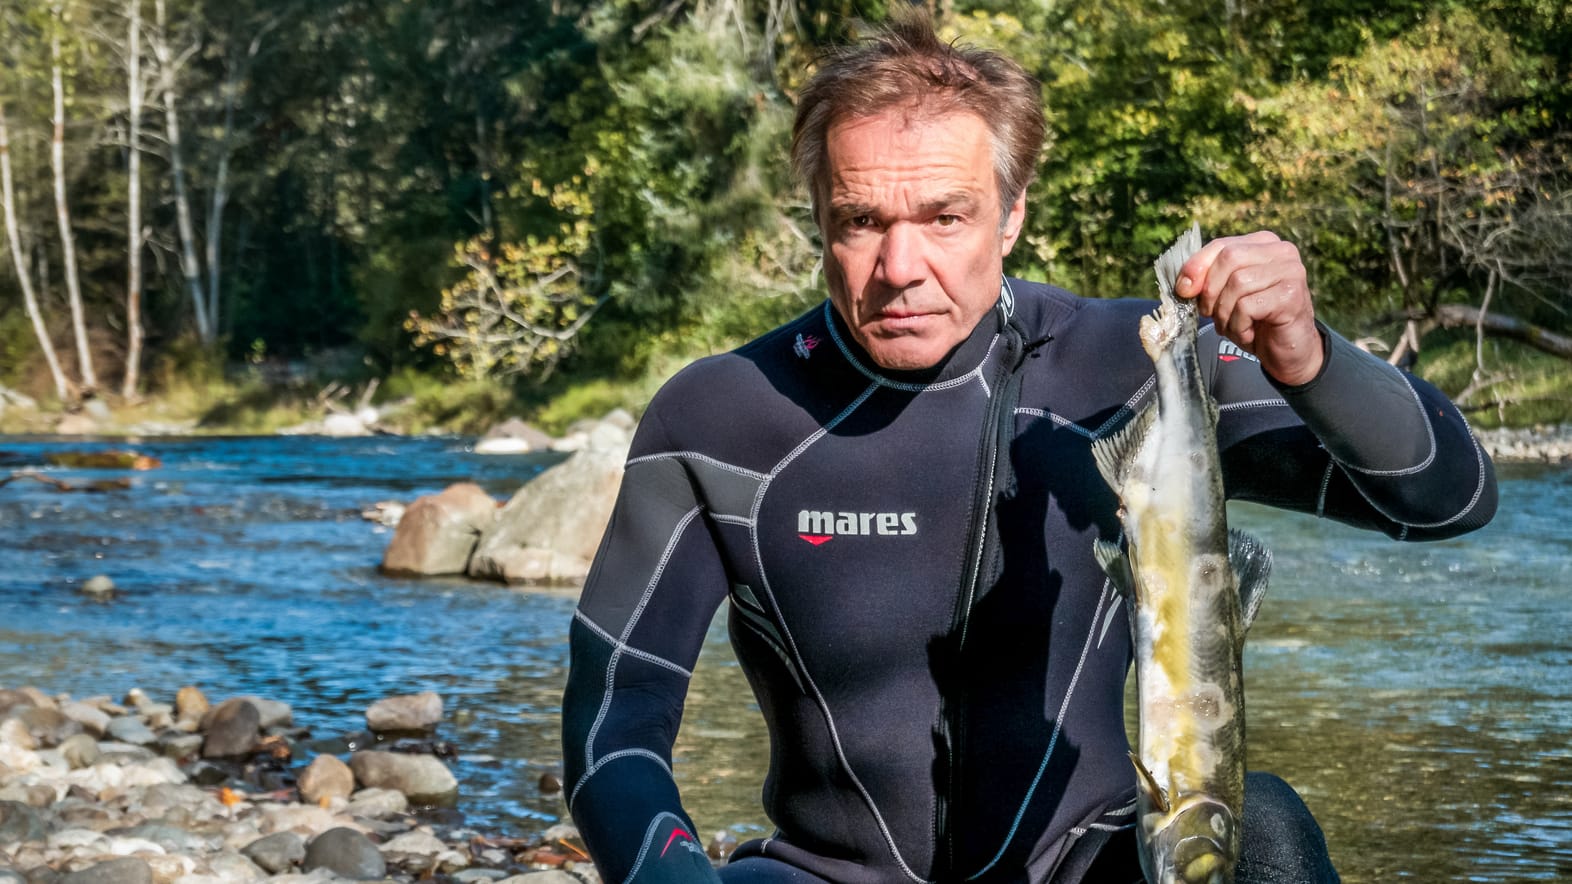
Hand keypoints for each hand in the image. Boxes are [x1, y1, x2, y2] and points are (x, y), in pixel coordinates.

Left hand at [1175, 231, 1324, 385]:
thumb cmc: (1255, 320)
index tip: (1184, 290)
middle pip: (1228, 259)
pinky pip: (1247, 306)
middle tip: (1211, 314)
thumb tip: (1184, 284)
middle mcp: (1282, 251)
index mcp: (1264, 243)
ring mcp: (1291, 271)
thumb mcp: (1227, 295)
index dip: (1196, 267)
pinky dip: (1238, 325)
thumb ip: (1208, 280)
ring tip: (1232, 326)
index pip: (1221, 246)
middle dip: (1210, 291)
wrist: (1288, 351)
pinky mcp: (1292, 295)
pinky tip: (1248, 333)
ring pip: (1237, 284)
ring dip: (1224, 313)